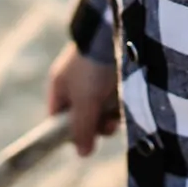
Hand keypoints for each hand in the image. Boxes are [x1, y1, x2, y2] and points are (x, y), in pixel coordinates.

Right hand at [45, 41, 119, 156]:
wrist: (117, 32)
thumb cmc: (94, 68)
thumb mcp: (84, 102)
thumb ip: (81, 129)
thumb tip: (81, 153)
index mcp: (61, 85)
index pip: (59, 119)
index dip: (71, 132)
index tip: (86, 140)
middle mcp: (78, 82)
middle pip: (85, 117)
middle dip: (98, 123)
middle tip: (108, 123)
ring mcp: (98, 77)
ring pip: (104, 109)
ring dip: (113, 113)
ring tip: (120, 107)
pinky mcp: (118, 74)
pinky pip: (119, 97)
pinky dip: (123, 101)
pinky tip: (128, 97)